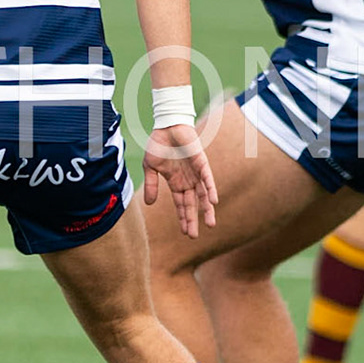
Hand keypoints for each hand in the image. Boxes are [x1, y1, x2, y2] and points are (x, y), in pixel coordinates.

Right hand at [142, 122, 217, 238]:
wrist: (166, 126)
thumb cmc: (158, 145)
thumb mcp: (151, 167)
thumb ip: (152, 185)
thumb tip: (149, 204)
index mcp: (176, 182)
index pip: (181, 204)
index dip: (183, 218)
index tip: (185, 233)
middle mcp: (188, 180)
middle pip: (192, 204)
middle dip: (193, 219)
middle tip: (194, 236)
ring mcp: (196, 173)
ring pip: (203, 195)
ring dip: (207, 209)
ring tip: (210, 224)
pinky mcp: (201, 163)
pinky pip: (207, 179)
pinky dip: (210, 190)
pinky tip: (213, 202)